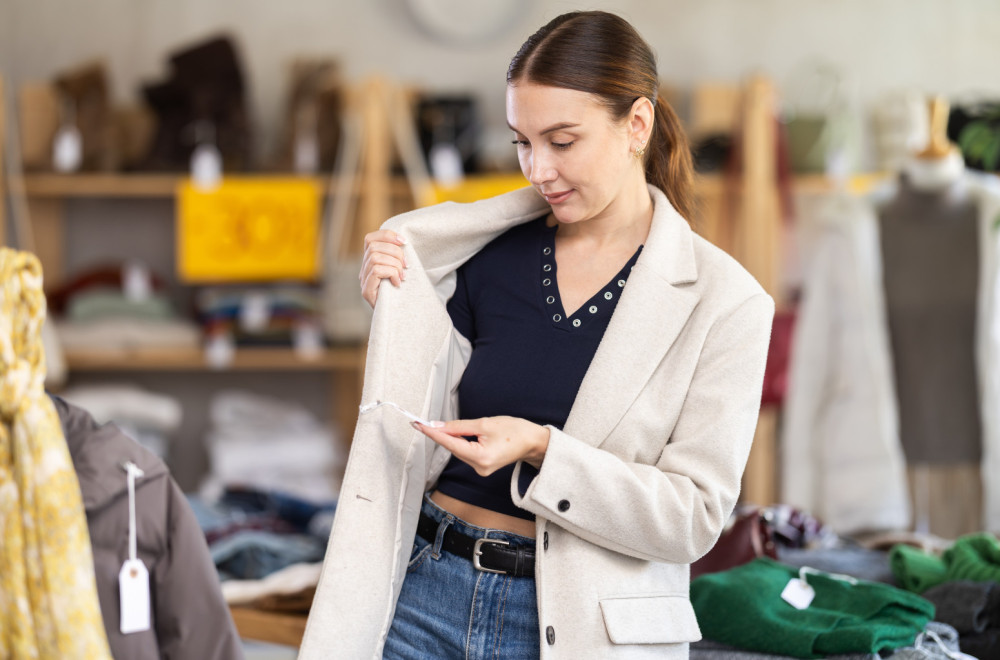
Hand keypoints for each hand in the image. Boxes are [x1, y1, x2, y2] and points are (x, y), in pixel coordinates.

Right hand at [360, 230, 406, 307]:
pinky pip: (376, 271)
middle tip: (406, 265)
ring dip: (394, 264)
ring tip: (402, 275)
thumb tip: (403, 242)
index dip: (387, 236)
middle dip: (395, 252)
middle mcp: (363, 269)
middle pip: (374, 246)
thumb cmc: (401, 291)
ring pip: (375, 257)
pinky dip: (391, 273)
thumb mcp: (400, 269)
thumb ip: (397, 256)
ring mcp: (363, 280)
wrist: (397, 317)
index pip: (370, 238)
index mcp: (370, 261)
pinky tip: (398, 282)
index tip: (404, 242)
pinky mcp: (366, 291)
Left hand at [412, 416, 550, 475]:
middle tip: (423, 422)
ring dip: (450, 438)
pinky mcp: (482, 466)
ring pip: (458, 450)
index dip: (432, 433)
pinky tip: (457, 434)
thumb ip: (459, 427)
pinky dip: (459, 443)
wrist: (533, 442)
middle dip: (440, 434)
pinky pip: (465, 453)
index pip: (450, 444)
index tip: (417, 425)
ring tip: (445, 426)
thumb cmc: (514, 430)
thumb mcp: (485, 423)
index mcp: (480, 457)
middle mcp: (479, 467)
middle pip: (452, 448)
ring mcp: (480, 469)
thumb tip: (438, 426)